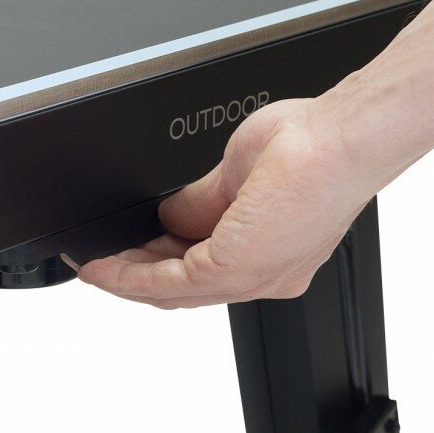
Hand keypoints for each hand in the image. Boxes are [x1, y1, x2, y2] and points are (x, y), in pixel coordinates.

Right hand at [74, 94, 385, 307]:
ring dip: (125, 279)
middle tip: (99, 263)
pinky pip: (167, 282)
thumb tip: (165, 214)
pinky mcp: (234, 268)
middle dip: (135, 276)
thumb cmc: (312, 146)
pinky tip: (105, 265)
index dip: (158, 266)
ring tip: (93, 264)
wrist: (340, 141)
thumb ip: (199, 204)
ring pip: (172, 291)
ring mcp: (251, 276)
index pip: (205, 270)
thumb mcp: (237, 176)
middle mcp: (263, 274)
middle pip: (184, 289)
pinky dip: (129, 276)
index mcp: (269, 252)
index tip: (124, 255)